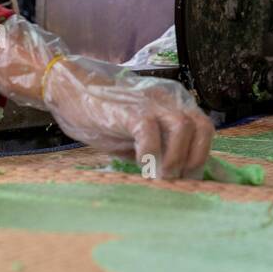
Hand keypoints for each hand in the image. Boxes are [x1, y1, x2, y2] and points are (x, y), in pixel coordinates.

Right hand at [0, 15, 213, 178]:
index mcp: (174, 103)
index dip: (201, 159)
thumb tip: (177, 177)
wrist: (68, 87)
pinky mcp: (129, 108)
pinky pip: (149, 131)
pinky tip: (139, 165)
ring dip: (175, 159)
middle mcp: (169, 98)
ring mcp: (150, 101)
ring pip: (183, 128)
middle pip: (202, 128)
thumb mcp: (137, 133)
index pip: (204, 129)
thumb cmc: (101, 114)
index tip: (189, 183)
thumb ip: (159, 147)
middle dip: (194, 161)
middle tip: (176, 184)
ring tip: (158, 179)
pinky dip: (149, 154)